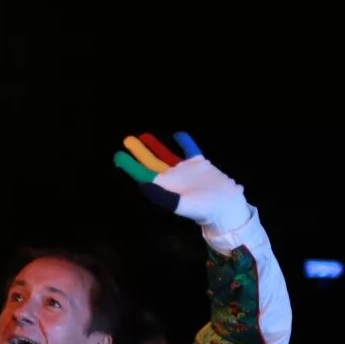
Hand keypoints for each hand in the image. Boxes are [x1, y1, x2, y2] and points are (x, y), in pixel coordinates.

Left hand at [113, 131, 250, 234]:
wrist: (227, 207)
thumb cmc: (203, 209)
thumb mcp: (180, 204)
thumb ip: (162, 196)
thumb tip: (142, 185)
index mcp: (164, 186)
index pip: (142, 173)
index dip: (130, 165)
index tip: (118, 155)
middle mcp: (171, 177)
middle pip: (151, 161)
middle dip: (139, 151)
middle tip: (127, 139)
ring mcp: (185, 170)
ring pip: (166, 154)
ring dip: (155, 146)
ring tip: (144, 136)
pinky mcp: (200, 164)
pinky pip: (190, 150)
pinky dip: (185, 142)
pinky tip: (178, 134)